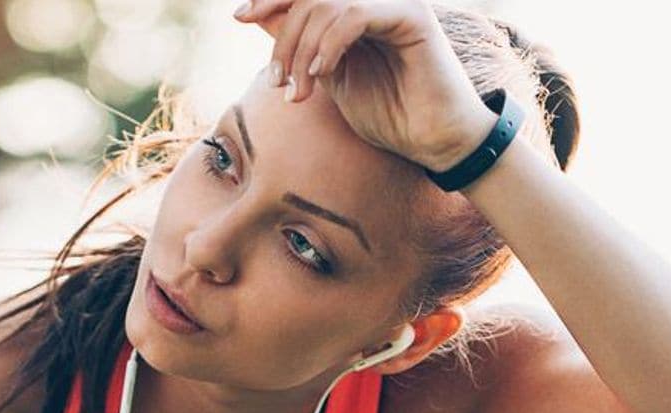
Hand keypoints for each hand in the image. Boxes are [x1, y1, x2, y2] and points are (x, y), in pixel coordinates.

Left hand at [232, 0, 499, 172]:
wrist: (429, 141)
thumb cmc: (386, 113)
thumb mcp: (326, 75)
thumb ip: (298, 43)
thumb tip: (255, 15)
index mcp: (356, 9)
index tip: (241, 17)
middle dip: (284, 39)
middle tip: (277, 82)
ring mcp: (395, 2)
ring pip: (325, 4)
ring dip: (302, 51)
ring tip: (298, 91)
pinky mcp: (411, 15)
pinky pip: (354, 15)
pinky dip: (329, 45)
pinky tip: (322, 76)